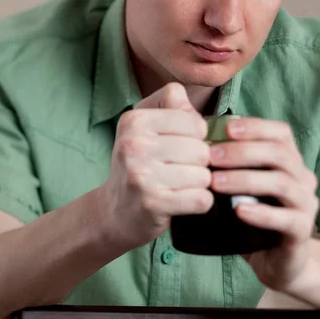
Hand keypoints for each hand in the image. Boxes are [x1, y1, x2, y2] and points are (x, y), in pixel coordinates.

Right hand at [102, 83, 212, 249]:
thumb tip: (198, 111)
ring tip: (178, 186)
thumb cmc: (140, 166)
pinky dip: (198, 203)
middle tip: (179, 171)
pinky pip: (201, 199)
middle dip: (199, 164)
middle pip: (201, 149)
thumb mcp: (146, 129)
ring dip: (199, 185)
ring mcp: (141, 175)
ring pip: (203, 175)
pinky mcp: (152, 203)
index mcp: (134, 120)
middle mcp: (134, 144)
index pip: (195, 122)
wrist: (115, 211)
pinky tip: (181, 202)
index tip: (180, 148)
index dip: (197, 138)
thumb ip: (174, 108)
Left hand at [208, 117, 319, 291]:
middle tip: (211, 156)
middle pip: (279, 154)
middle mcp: (302, 178)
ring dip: (245, 179)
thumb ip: (224, 163)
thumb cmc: (250, 216)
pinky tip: (239, 212)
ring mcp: (305, 205)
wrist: (275, 260)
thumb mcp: (236, 187)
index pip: (279, 133)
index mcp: (289, 161)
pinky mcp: (302, 231)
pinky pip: (286, 219)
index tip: (225, 128)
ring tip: (215, 183)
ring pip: (282, 183)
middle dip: (242, 151)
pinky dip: (262, 213)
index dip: (254, 127)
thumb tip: (192, 136)